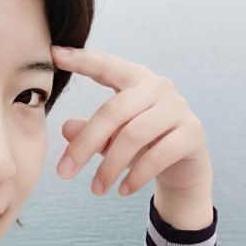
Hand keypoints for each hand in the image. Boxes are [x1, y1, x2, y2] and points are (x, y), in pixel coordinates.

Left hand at [50, 45, 212, 197]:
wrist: (183, 168)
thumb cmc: (142, 147)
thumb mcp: (112, 139)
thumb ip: (91, 132)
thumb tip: (66, 129)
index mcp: (135, 79)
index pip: (107, 66)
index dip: (82, 60)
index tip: (53, 54)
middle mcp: (158, 87)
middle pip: (114, 111)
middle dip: (85, 145)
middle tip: (64, 173)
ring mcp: (178, 108)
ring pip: (134, 135)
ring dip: (110, 167)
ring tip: (96, 190)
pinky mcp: (192, 133)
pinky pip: (158, 155)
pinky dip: (136, 176)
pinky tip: (123, 191)